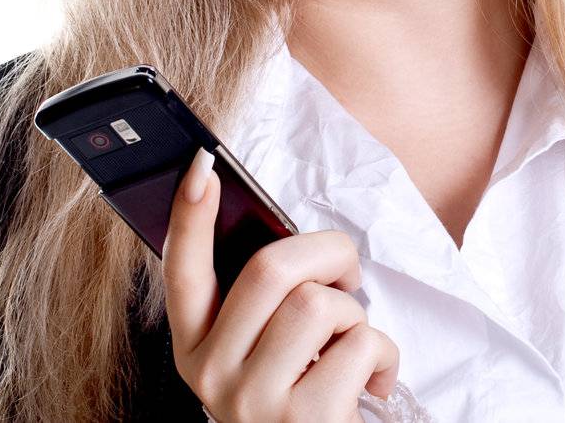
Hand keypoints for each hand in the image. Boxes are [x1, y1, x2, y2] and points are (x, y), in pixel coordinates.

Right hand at [164, 148, 400, 422]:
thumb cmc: (300, 402)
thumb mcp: (263, 356)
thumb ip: (262, 307)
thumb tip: (292, 248)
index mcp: (196, 348)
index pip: (182, 273)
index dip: (190, 216)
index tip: (202, 166)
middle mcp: (212, 375)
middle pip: (270, 269)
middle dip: (327, 253)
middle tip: (346, 274)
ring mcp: (254, 401)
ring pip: (317, 303)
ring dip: (354, 314)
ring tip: (350, 344)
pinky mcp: (305, 419)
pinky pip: (359, 343)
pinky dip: (383, 354)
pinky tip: (373, 382)